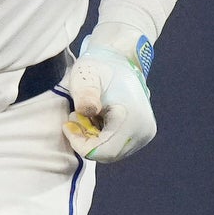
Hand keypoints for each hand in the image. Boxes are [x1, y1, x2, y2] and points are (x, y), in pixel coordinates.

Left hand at [61, 32, 156, 163]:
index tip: (68, 125)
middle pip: (108, 155)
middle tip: (75, 120)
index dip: (81, 144)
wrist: (121, 60)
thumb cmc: (100, 67)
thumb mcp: (86, 77)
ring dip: (94, 140)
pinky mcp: (143, 133)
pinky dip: (103, 138)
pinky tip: (97, 120)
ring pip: (113, 152)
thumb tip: (88, 111)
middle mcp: (143, 130)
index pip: (103, 151)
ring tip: (86, 117)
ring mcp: (145, 133)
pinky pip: (118, 146)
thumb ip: (85, 94)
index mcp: (132, 118)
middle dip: (87, 142)